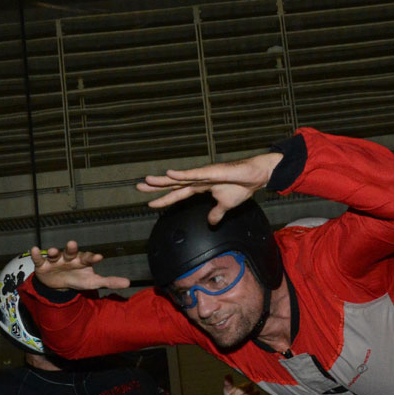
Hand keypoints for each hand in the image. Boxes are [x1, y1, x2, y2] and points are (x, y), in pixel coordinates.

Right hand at [29, 241, 130, 290]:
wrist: (58, 285)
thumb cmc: (78, 279)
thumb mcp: (93, 282)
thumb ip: (109, 281)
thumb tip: (129, 283)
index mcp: (82, 261)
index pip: (88, 258)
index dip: (92, 257)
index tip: (98, 257)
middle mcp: (69, 258)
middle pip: (71, 252)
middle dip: (71, 248)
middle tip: (73, 244)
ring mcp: (56, 260)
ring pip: (55, 254)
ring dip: (54, 251)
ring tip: (53, 250)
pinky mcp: (43, 265)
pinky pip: (39, 259)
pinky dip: (37, 255)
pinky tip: (35, 249)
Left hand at [136, 152, 282, 224]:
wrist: (255, 177)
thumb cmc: (242, 187)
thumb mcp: (225, 205)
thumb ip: (216, 213)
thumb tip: (211, 223)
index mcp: (200, 187)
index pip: (177, 194)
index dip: (164, 199)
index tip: (150, 204)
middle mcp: (198, 179)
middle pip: (173, 184)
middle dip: (156, 186)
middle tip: (138, 187)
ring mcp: (203, 174)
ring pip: (179, 178)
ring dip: (163, 179)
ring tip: (147, 180)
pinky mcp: (211, 172)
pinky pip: (194, 174)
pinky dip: (182, 174)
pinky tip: (170, 173)